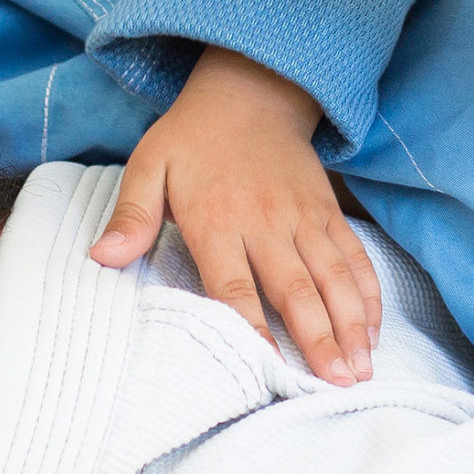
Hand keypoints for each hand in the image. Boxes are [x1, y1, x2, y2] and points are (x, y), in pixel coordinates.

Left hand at [89, 47, 381, 386]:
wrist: (250, 88)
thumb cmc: (193, 138)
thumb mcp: (149, 166)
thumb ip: (131, 216)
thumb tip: (101, 256)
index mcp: (217, 219)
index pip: (234, 286)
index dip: (252, 329)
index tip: (270, 369)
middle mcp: (266, 221)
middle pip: (295, 289)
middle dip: (318, 339)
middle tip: (337, 386)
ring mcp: (303, 216)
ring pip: (333, 276)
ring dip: (350, 324)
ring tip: (360, 370)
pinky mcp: (327, 209)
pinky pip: (353, 254)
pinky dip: (367, 292)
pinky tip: (372, 329)